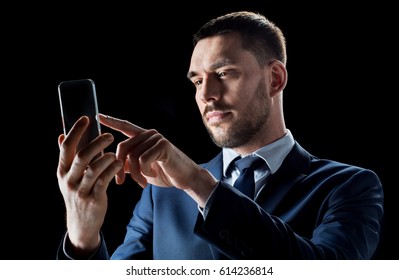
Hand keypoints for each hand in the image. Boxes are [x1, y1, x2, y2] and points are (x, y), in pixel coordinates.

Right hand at [57, 116, 122, 254]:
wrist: (81, 223)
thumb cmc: (78, 193)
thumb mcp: (68, 177)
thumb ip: (67, 157)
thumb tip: (61, 136)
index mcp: (62, 171)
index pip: (66, 147)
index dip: (76, 131)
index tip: (86, 118)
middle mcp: (68, 180)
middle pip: (82, 156)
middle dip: (97, 143)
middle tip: (110, 136)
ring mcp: (81, 190)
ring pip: (94, 168)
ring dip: (106, 157)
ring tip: (114, 152)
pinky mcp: (94, 199)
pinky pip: (104, 181)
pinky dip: (112, 169)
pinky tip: (118, 163)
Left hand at [99, 114, 217, 206]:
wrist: (185, 179)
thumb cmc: (165, 173)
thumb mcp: (142, 170)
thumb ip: (129, 164)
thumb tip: (114, 164)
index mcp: (144, 137)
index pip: (125, 126)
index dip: (112, 121)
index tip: (98, 116)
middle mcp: (149, 134)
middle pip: (122, 146)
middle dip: (118, 167)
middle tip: (121, 182)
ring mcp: (156, 138)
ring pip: (132, 156)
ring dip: (134, 174)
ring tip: (141, 183)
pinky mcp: (163, 146)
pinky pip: (143, 160)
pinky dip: (145, 172)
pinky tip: (152, 174)